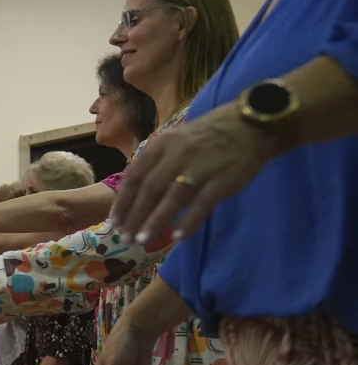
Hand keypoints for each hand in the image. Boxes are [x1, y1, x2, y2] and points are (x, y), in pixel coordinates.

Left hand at [111, 102, 277, 243]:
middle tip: (124, 238)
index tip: (113, 223)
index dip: (122, 202)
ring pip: (172, 198)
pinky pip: (202, 204)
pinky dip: (188, 221)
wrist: (250, 124)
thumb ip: (155, 164)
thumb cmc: (206, 137)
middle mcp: (177, 154)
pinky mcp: (224, 179)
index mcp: (161, 145)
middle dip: (134, 216)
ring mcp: (201, 166)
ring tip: (142, 240)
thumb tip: (133, 197)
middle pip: (149, 190)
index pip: (134, 176)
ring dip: (155, 221)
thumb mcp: (174, 141)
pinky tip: (177, 237)